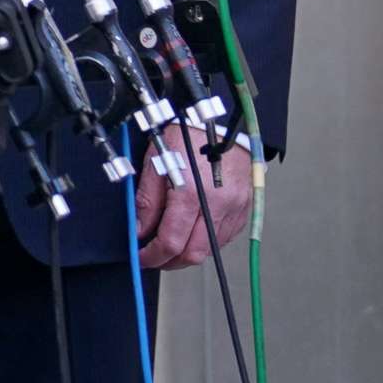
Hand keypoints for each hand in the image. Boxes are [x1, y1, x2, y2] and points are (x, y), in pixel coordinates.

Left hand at [133, 125, 253, 269]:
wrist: (222, 121)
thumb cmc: (187, 134)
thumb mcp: (156, 161)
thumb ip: (147, 200)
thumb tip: (139, 230)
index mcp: (191, 193)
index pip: (170, 242)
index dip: (152, 256)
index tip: (141, 257)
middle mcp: (216, 205)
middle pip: (193, 254)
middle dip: (169, 262)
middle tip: (154, 257)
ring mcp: (234, 208)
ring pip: (210, 249)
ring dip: (188, 252)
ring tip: (172, 243)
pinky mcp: (244, 208)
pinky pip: (224, 237)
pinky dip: (206, 241)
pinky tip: (193, 231)